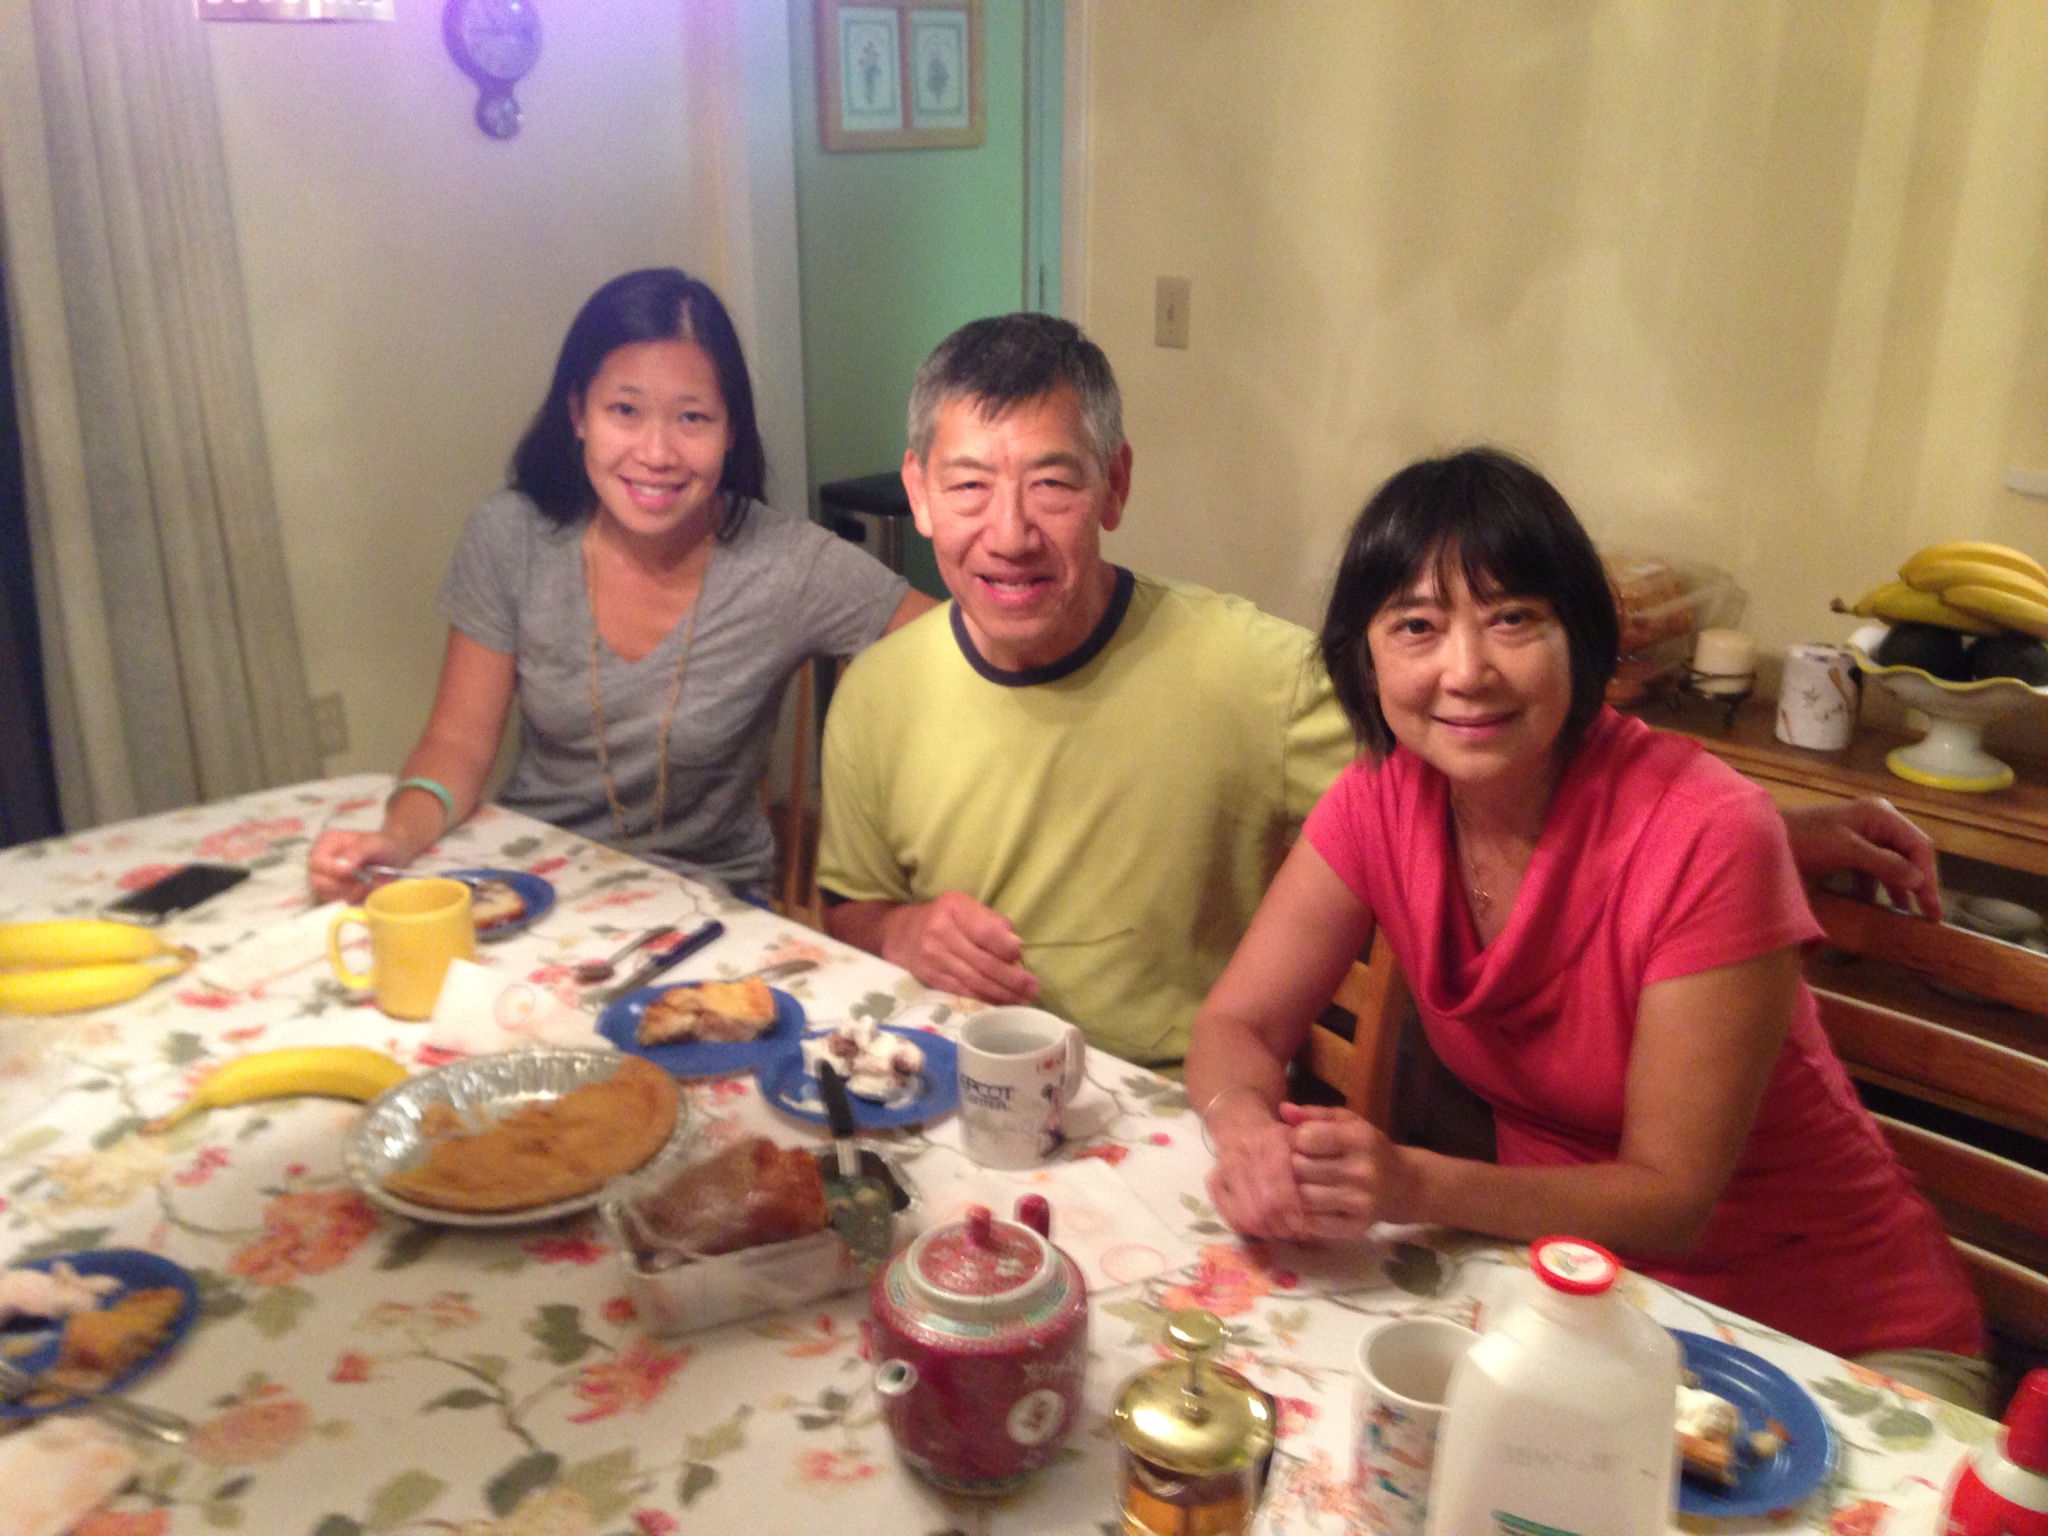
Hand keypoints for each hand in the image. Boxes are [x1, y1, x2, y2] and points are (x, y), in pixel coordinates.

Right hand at [309, 830, 402, 902]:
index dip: (331, 870)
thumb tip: (342, 866)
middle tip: (364, 880)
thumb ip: (358, 852)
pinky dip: (353, 898)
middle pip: (318, 881)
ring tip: (367, 883)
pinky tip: (365, 889)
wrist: (392, 859)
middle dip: (342, 885)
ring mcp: (325, 878)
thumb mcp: (374, 844)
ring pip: (327, 894)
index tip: (351, 873)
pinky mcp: (333, 893)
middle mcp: (321, 861)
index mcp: (326, 843)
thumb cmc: (381, 847)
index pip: (316, 861)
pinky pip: (337, 901)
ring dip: (350, 892)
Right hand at [880, 890, 1038, 1003]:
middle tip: (1033, 988)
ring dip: (1002, 994)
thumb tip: (1015, 946)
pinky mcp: (931, 978)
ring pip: (974, 981)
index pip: (985, 932)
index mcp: (954, 908)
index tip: (1021, 957)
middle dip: (1011, 978)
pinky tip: (1001, 1004)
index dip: (1006, 947)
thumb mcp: (965, 907)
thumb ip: (991, 922)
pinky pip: (962, 991)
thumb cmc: (944, 917)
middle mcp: (940, 932)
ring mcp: (933, 958)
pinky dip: (984, 999)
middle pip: (982, 961)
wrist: (899, 934)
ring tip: (1023, 1000)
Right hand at [1205, 1099, 1307, 1240]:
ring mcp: (1225, 1166)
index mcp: (1271, 1140)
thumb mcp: (1299, 1139)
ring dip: (1264, 1230)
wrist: (1240, 1124)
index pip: (1280, 1185)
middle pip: (1263, 1204)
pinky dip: (1246, 1228)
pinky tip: (1260, 1229)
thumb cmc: (1278, 1138)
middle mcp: (1245, 1151)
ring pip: (1245, 1214)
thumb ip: (1312, 1163)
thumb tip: (1320, 1202)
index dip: (1291, 1211)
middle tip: (1293, 1234)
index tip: (1303, 1226)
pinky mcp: (1213, 1180)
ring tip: (1278, 1233)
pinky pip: (1228, 1214)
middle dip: (1280, 1226)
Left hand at [1281, 1103, 1410, 1239]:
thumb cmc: (1369, 1148)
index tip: (1301, 1142)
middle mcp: (1362, 1170)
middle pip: (1301, 1168)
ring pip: (1304, 1197)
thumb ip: (1314, 1115)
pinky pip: (1315, 1224)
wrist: (1404, 1185)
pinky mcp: (1358, 1226)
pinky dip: (1306, 1216)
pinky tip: (1312, 1206)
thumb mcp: (1347, 1122)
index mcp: (1359, 1139)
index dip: (1296, 1139)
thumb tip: (1283, 1110)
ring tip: (1304, 1184)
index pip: (1306, 1137)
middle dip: (1293, 1165)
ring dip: (1297, 1191)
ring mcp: (1360, 1201)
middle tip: (1299, 1165)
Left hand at [1782, 798, 1941, 919]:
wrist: (1760, 837)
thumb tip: (1918, 880)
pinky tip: (1877, 906)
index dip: (1929, 876)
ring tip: (1908, 915)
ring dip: (1900, 888)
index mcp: (1880, 815)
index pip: (1919, 845)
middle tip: (1928, 916)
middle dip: (1919, 884)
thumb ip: (1882, 863)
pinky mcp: (1847, 849)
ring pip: (1892, 864)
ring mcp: (1862, 835)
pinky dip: (1876, 887)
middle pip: (1909, 854)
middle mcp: (1876, 821)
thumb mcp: (1845, 849)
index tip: (1931, 906)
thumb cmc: (1803, 838)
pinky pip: (1871, 870)